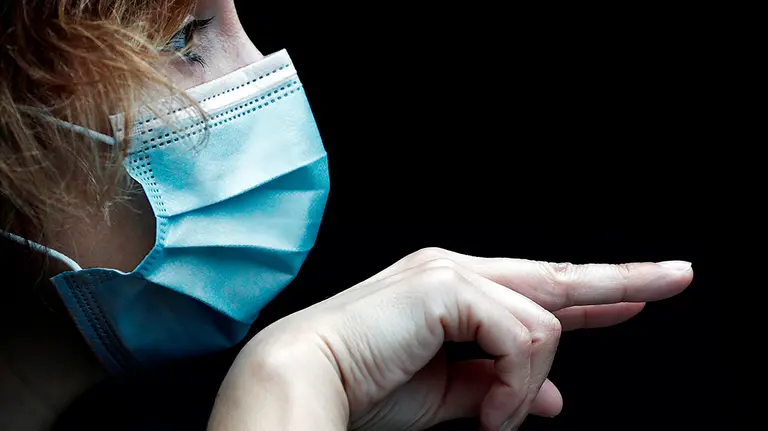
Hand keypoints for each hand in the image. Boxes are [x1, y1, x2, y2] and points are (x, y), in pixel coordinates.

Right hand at [208, 248, 692, 430]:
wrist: (307, 380)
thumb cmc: (365, 387)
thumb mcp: (452, 398)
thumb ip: (501, 389)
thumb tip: (549, 402)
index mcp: (455, 295)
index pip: (540, 293)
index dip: (593, 299)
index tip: (637, 299)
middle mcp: (458, 272)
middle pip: (561, 277)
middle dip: (622, 280)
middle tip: (680, 276)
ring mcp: (454, 273)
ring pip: (543, 323)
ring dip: (525, 386)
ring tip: (494, 419)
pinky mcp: (449, 286)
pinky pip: (522, 336)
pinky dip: (515, 384)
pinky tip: (490, 412)